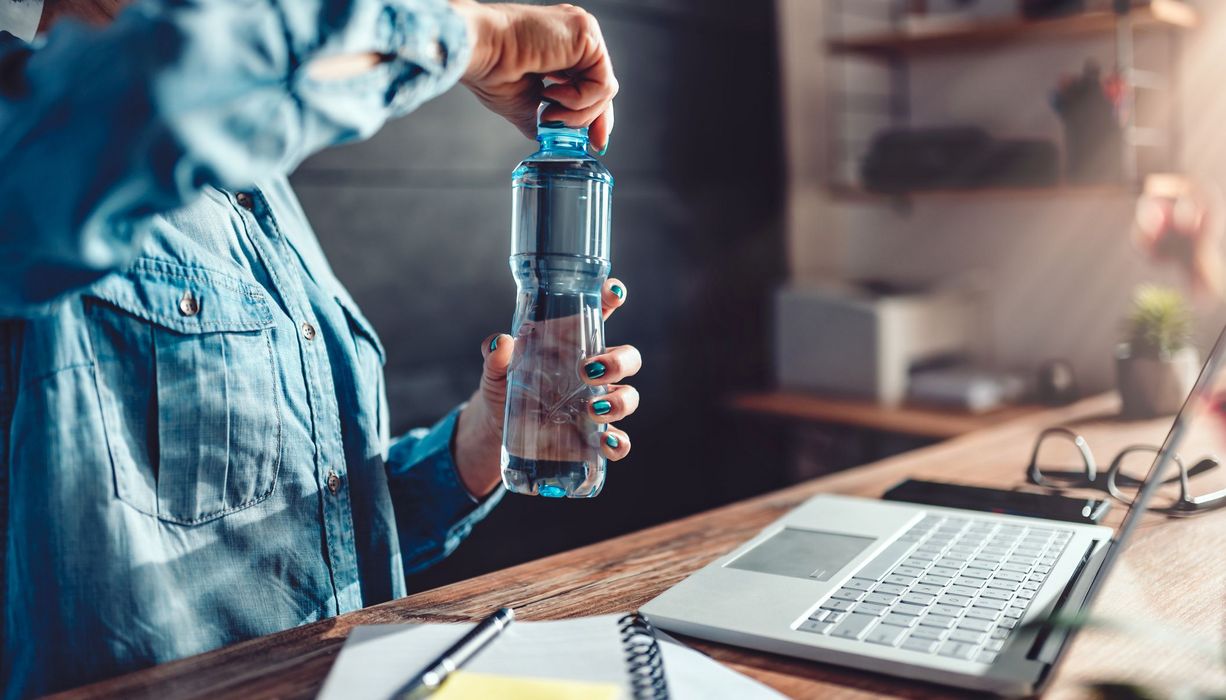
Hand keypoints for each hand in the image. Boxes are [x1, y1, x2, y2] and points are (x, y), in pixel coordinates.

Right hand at [450, 1, 617, 151]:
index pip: (592, 85)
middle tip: (581, 139)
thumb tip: (547, 136)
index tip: (596, 143)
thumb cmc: (491, 69)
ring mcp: (583, 33)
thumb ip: (543, 117)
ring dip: (577, 113)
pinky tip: (551, 94)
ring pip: (605, 89)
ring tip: (547, 111)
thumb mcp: (523, 104)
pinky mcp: (586, 34)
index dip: (595, 116)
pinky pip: (602, 83)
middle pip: (602, 88)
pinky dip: (579, 100)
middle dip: (593, 120)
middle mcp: (575, 37)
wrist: (480, 50)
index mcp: (561, 48)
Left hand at [453, 279, 638, 496]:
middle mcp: (594, 372)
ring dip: (619, 401)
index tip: (613, 291)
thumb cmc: (504, 386)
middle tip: (588, 371)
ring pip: (628, 397)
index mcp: (574, 344)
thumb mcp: (495, 369)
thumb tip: (500, 342)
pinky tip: (608, 442)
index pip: (601, 314)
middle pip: (628, 358)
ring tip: (591, 408)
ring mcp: (598, 404)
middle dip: (618, 362)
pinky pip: (619, 440)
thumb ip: (495, 355)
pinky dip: (620, 443)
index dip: (612, 298)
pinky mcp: (593, 438)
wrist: (498, 429)